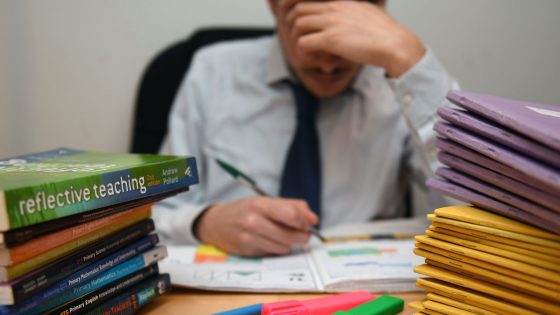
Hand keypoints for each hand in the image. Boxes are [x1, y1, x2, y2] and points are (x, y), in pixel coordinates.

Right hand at [194, 196, 318, 255]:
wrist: (215, 223)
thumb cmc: (244, 210)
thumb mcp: (265, 201)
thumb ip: (291, 206)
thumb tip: (313, 219)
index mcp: (260, 204)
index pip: (292, 215)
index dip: (305, 221)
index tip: (309, 223)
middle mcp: (254, 221)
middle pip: (292, 235)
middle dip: (302, 235)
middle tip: (302, 232)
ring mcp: (249, 238)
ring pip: (285, 247)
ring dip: (289, 243)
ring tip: (282, 235)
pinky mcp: (247, 251)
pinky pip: (273, 253)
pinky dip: (277, 248)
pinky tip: (269, 241)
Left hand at [283, 0, 425, 76]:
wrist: (395, 44)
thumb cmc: (385, 34)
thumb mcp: (367, 13)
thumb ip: (352, 13)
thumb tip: (345, 23)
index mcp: (341, 0)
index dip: (299, 11)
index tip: (300, 24)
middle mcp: (334, 7)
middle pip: (298, 10)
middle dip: (295, 26)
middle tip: (302, 39)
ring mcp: (331, 22)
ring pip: (297, 25)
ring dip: (298, 39)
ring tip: (308, 51)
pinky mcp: (331, 39)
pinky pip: (303, 43)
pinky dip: (303, 52)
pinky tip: (313, 58)